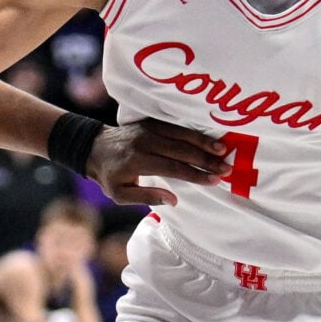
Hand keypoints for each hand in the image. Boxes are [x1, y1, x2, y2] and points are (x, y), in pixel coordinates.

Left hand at [84, 119, 228, 205]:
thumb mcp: (120, 194)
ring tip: (224, 149)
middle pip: (181, 150)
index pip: (172, 167)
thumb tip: (173, 200)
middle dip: (206, 159)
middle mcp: (145, 142)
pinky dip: (194, 131)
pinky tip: (210, 136)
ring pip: (181, 134)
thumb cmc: (109, 176)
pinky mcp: (151, 121)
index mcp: (137, 161)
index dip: (195, 174)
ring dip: (204, 142)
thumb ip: (146, 197)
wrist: (94, 148)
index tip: (214, 180)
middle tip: (227, 167)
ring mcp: (148, 129)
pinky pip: (176, 125)